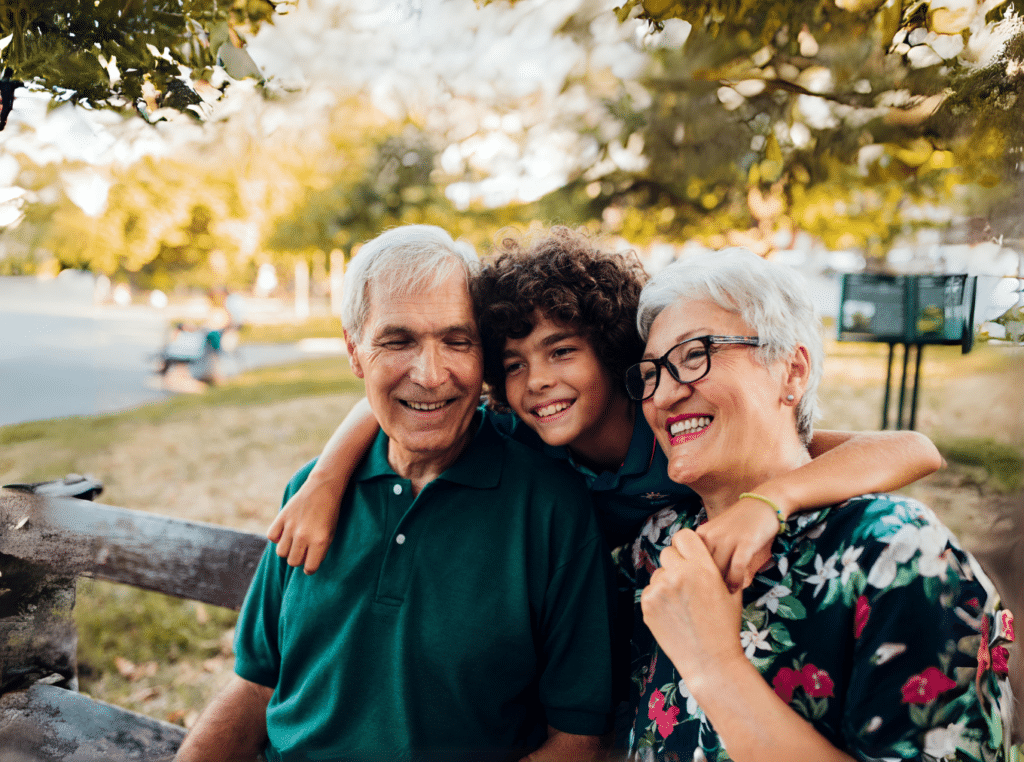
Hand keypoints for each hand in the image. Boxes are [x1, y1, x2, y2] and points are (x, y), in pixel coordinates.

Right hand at [266, 475, 340, 573]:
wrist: (323, 488)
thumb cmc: (329, 513)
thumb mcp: (331, 533)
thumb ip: (320, 551)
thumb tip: (308, 565)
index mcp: (320, 541)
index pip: (309, 568)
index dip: (310, 567)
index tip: (311, 562)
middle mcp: (304, 536)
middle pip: (293, 562)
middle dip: (299, 559)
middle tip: (304, 549)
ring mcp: (291, 526)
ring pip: (281, 552)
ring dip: (288, 549)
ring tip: (294, 541)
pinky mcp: (282, 517)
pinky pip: (271, 537)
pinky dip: (277, 537)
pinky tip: (285, 532)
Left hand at [640, 528, 744, 687]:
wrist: (710, 661)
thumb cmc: (724, 626)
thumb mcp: (729, 591)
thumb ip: (713, 567)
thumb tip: (700, 552)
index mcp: (702, 567)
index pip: (684, 536)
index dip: (686, 545)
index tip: (689, 556)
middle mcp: (679, 574)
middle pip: (668, 552)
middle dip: (676, 564)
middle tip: (686, 584)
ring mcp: (660, 589)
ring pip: (658, 573)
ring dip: (666, 583)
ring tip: (682, 605)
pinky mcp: (647, 604)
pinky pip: (650, 590)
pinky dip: (658, 599)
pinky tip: (673, 614)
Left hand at [696, 495, 781, 591]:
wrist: (763, 504)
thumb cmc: (740, 524)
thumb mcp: (718, 535)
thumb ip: (709, 553)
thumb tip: (701, 579)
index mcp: (701, 534)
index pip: (687, 562)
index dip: (692, 577)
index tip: (698, 588)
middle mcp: (711, 536)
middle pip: (701, 569)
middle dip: (705, 586)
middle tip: (710, 598)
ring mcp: (728, 539)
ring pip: (717, 571)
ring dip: (720, 587)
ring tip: (723, 596)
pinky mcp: (746, 543)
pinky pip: (736, 568)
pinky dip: (736, 581)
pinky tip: (737, 587)